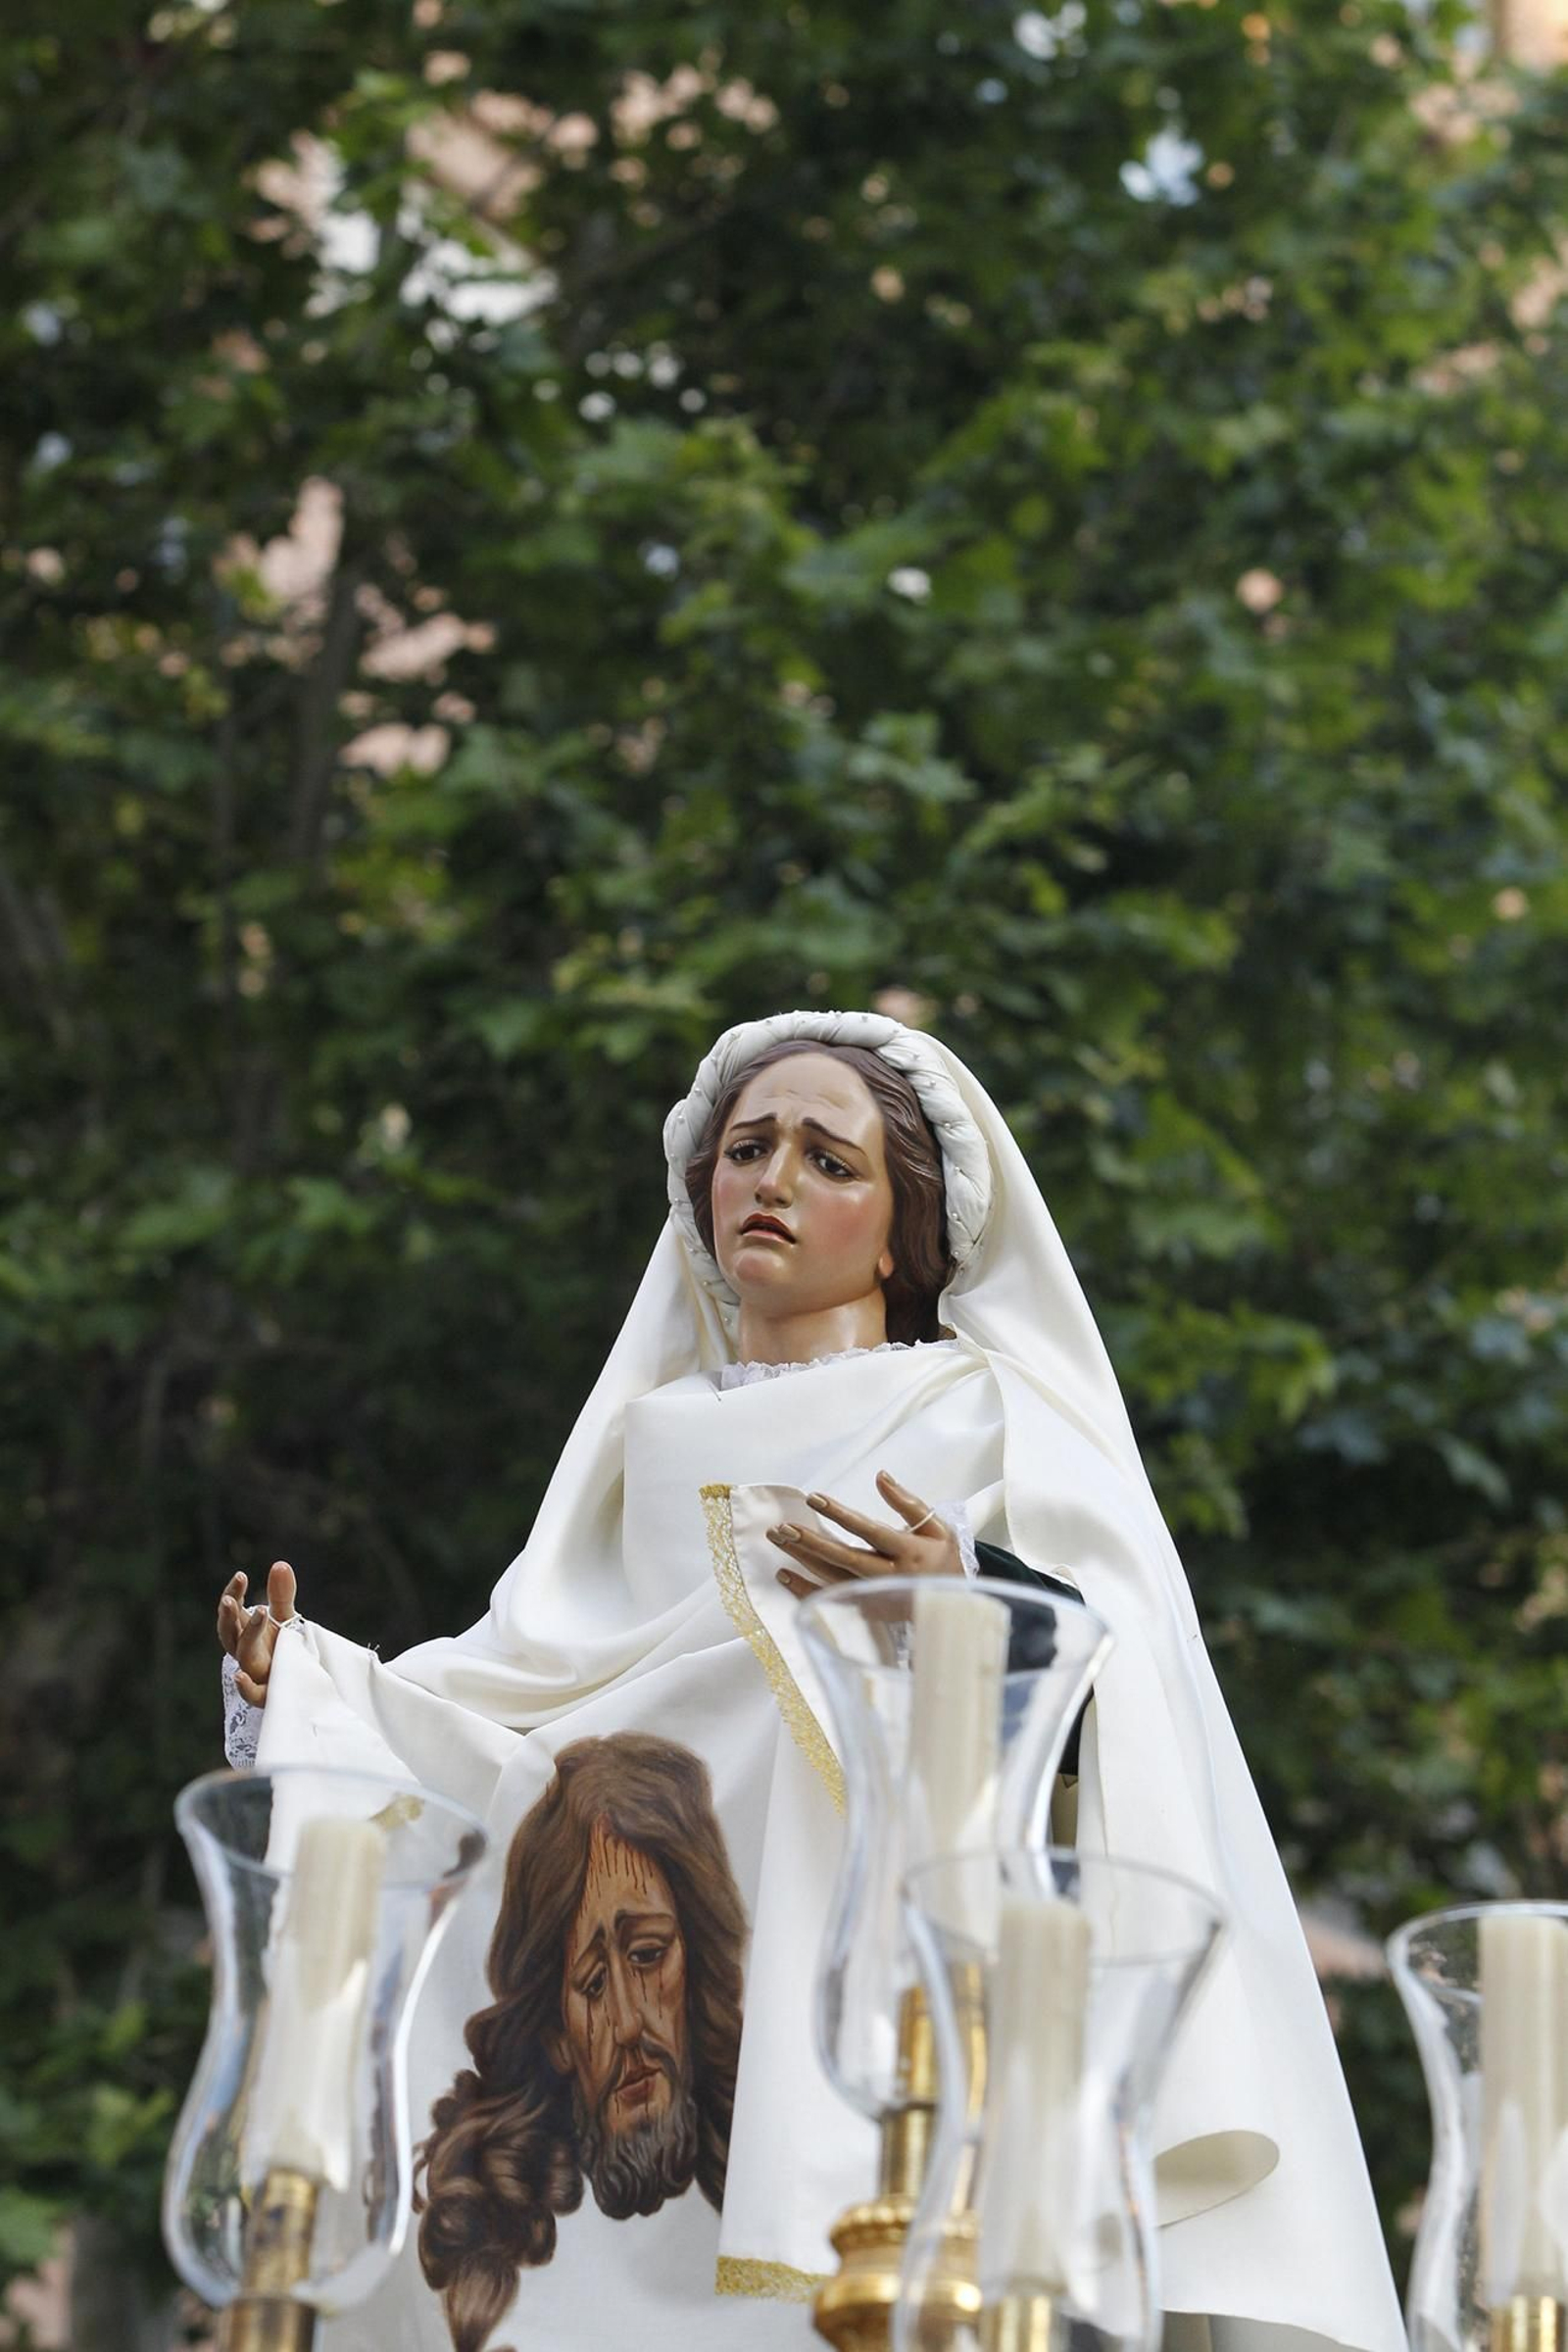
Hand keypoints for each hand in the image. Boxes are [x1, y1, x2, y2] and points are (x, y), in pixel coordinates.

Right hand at [217, 1561, 296, 1706]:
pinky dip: (245, 1687)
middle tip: (230, 1599)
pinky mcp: (267, 1692)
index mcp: (245, 1631)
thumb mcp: (285, 1619)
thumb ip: (281, 1594)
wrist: (301, 1681)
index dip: (233, 1594)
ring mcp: (255, 1671)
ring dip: (248, 1634)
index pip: (232, 1611)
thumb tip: (280, 1563)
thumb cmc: (283, 1648)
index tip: (241, 1575)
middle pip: (230, 1633)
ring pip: (243, 1655)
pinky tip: (240, 1677)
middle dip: (229, 1616)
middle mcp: (245, 1650)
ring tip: (261, 1611)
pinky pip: (253, 1694)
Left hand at [770, 1470, 962, 1598]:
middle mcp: (891, 1576)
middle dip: (812, 1542)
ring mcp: (878, 1597)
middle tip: (783, 1527)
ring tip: (778, 1539)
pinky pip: (832, 1600)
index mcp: (910, 1552)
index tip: (814, 1497)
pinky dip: (806, 1589)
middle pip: (845, 1558)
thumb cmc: (944, 1557)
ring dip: (803, 1559)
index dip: (840, 1514)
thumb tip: (881, 1476)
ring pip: (834, 1579)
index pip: (869, 1530)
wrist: (956, 1602)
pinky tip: (784, 1574)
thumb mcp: (937, 1527)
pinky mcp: (868, 1611)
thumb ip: (908, 1503)